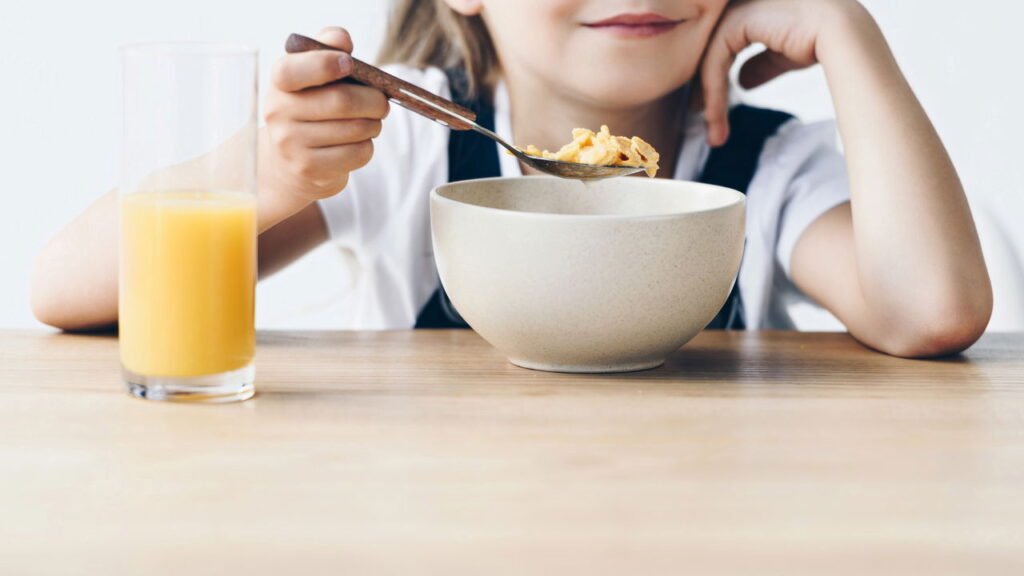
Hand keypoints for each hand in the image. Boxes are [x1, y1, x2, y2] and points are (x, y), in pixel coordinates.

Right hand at [264, 27, 389, 199]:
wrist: (289, 160)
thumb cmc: (312, 107)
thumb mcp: (312, 74)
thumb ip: (327, 47)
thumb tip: (342, 40)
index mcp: (279, 82)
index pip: (293, 70)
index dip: (324, 64)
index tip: (349, 63)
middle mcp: (278, 112)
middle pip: (341, 102)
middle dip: (373, 101)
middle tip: (382, 103)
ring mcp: (291, 144)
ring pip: (356, 129)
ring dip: (374, 124)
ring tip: (370, 123)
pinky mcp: (310, 169)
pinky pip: (358, 153)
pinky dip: (368, 146)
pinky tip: (357, 143)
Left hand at [700, 0, 873, 145]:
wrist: (844, 35)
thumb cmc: (822, 41)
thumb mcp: (783, 56)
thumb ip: (760, 64)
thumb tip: (743, 81)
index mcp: (749, 9)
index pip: (721, 47)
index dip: (716, 81)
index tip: (714, 114)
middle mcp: (739, 4)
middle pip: (710, 54)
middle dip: (707, 93)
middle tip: (711, 129)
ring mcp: (737, 8)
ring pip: (710, 60)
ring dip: (711, 100)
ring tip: (716, 133)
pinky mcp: (737, 19)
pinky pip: (715, 60)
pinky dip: (714, 92)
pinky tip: (716, 115)